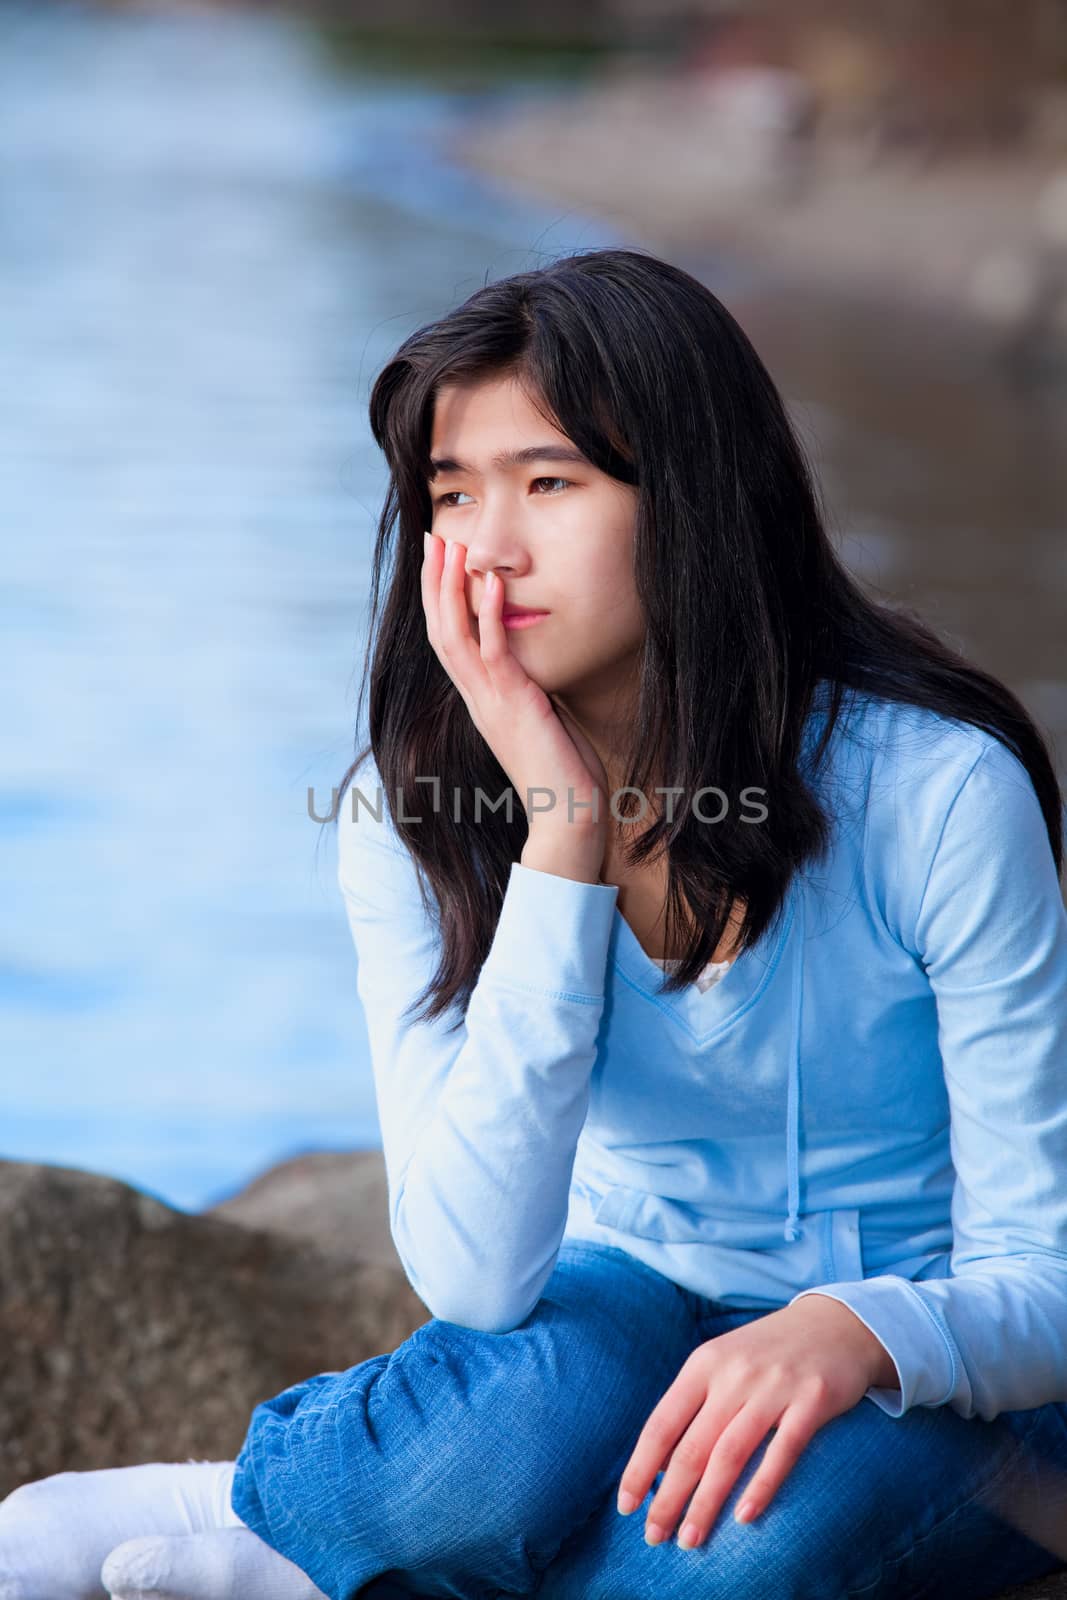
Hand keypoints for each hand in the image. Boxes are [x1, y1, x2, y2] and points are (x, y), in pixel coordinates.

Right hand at [422, 532, 609, 856]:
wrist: (567, 813)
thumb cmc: (562, 770)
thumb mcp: (541, 716)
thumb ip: (530, 688)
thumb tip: (536, 663)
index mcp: (479, 698)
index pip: (448, 639)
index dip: (440, 597)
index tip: (440, 558)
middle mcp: (476, 697)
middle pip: (439, 629)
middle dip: (435, 581)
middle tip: (433, 537)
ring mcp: (489, 702)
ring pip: (454, 636)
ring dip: (451, 589)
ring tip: (452, 546)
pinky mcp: (513, 705)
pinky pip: (493, 654)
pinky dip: (488, 616)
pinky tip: (492, 583)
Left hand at [616, 1295, 895, 1548]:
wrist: (835, 1323)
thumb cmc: (768, 1352)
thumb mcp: (723, 1363)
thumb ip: (694, 1405)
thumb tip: (660, 1464)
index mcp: (703, 1364)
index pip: (661, 1424)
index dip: (640, 1468)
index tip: (626, 1506)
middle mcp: (733, 1374)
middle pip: (691, 1447)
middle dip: (668, 1497)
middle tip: (655, 1537)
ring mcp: (773, 1387)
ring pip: (729, 1454)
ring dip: (706, 1502)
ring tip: (690, 1539)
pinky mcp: (812, 1400)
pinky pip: (782, 1451)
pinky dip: (761, 1487)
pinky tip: (744, 1517)